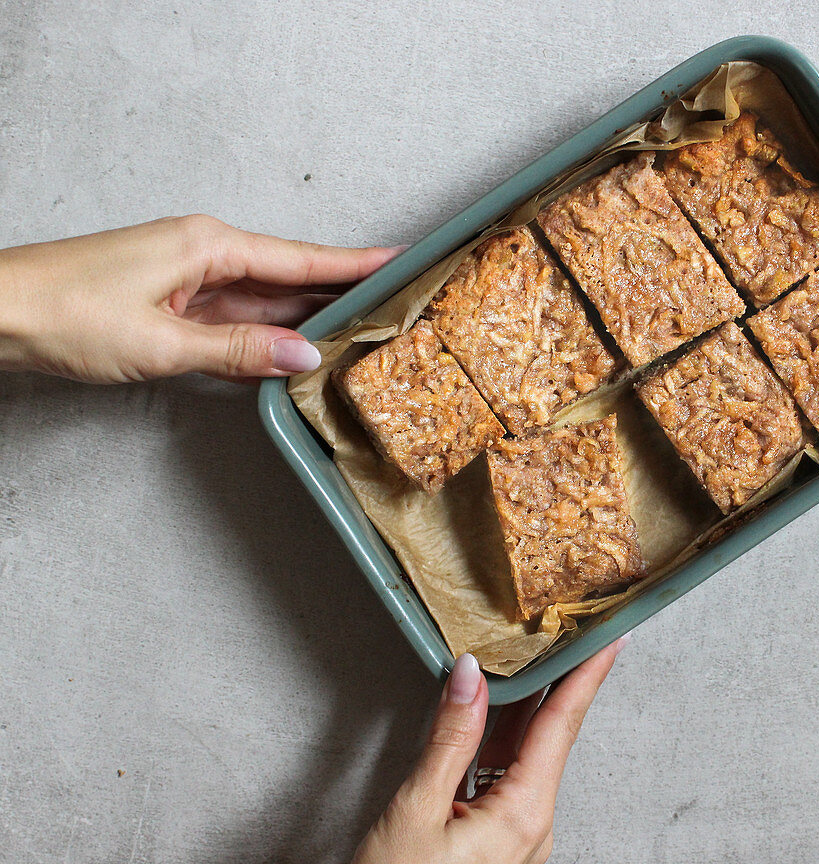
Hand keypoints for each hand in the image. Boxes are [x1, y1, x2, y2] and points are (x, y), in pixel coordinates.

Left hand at [0, 215, 401, 382]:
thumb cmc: (64, 311)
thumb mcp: (162, 342)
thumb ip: (239, 352)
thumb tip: (303, 356)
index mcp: (209, 246)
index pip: (302, 257)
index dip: (356, 263)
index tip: (401, 259)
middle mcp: (205, 257)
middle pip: (292, 277)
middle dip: (343, 290)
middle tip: (396, 302)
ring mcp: (190, 282)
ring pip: (267, 302)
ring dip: (309, 318)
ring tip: (362, 329)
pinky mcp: (175, 307)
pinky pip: (238, 321)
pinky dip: (268, 337)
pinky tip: (295, 350)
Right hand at [356, 639, 627, 863]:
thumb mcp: (417, 810)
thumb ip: (449, 738)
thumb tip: (469, 676)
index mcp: (523, 814)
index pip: (561, 725)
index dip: (587, 675)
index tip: (608, 638)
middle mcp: (530, 826)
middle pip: (547, 736)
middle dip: (556, 681)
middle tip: (568, 632)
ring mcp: (514, 838)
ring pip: (522, 756)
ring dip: (522, 708)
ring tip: (526, 659)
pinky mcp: (494, 844)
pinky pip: (502, 779)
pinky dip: (495, 741)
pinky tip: (486, 714)